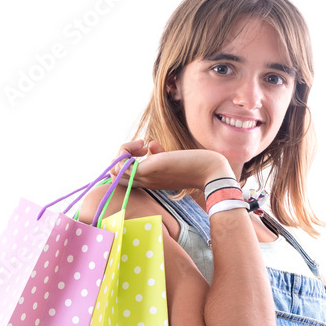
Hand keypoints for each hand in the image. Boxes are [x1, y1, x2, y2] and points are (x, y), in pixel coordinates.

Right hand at [111, 138, 234, 191]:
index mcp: (149, 181)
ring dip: (121, 153)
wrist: (210, 171)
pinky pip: (122, 166)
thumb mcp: (172, 160)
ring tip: (140, 144)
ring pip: (115, 170)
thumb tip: (151, 145)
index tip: (143, 149)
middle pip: (115, 175)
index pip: (123, 177)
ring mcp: (145, 177)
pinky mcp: (149, 169)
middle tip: (140, 146)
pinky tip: (142, 145)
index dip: (126, 161)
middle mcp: (145, 181)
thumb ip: (159, 155)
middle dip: (120, 156)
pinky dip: (124, 153)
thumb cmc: (195, 165)